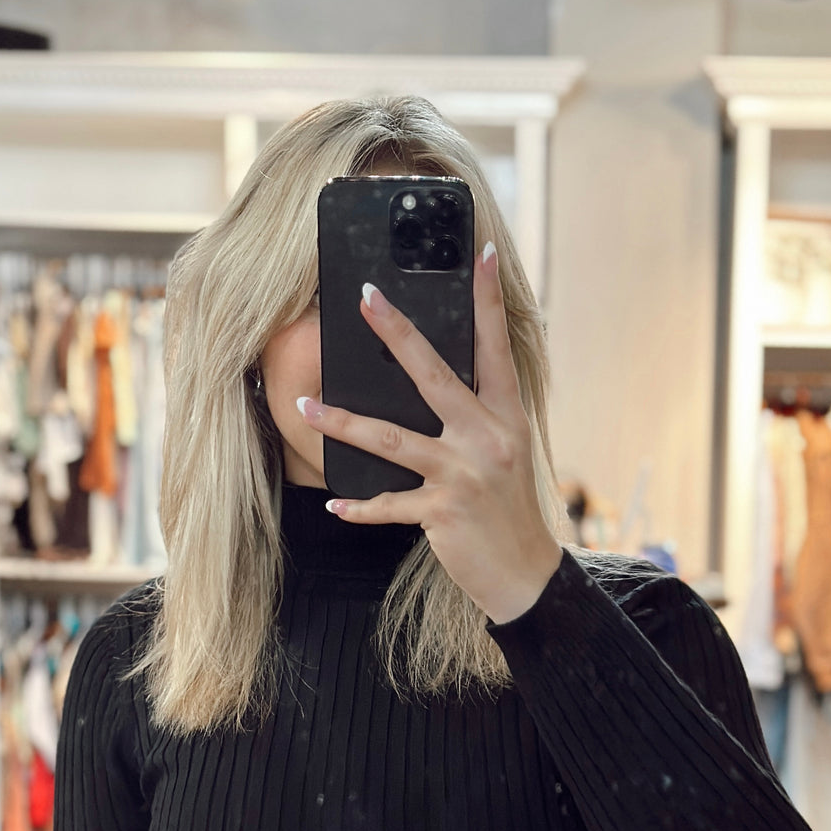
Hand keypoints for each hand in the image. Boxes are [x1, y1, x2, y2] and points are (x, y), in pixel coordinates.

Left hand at [295, 242, 561, 626]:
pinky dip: (359, 506)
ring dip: (341, 422)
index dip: (489, 301)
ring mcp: (463, 474)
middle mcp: (487, 438)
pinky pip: (388, 503)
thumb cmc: (510, 512)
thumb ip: (479, 419)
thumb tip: (439, 385)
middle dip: (397, 333)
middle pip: (434, 375)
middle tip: (364, 298)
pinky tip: (334, 504)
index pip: (496, 347)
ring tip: (304, 404)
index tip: (483, 254)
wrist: (527, 576)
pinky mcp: (443, 511)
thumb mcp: (507, 454)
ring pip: (391, 438)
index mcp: (506, 418)